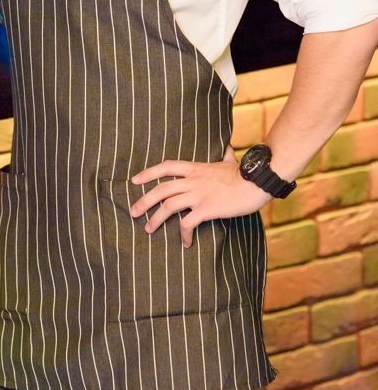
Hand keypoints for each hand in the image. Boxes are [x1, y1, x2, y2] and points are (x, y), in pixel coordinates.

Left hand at [128, 143, 270, 248]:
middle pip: (161, 189)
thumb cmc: (245, 174)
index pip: (166, 167)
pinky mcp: (208, 208)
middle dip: (144, 201)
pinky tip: (184, 243)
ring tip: (148, 229)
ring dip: (156, 219)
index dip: (148, 173)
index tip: (134, 180)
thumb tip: (227, 146)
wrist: (257, 181)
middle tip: (133, 212)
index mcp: (196, 169)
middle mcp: (193, 181)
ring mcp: (199, 195)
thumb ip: (224, 155)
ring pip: (168, 206)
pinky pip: (188, 223)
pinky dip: (183, 234)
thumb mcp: (230, 161)